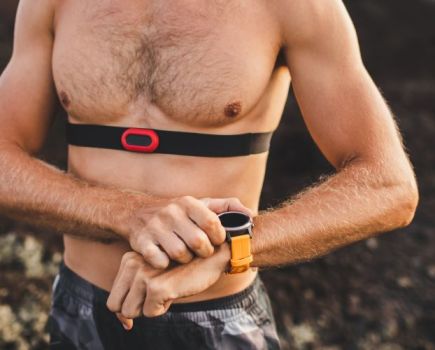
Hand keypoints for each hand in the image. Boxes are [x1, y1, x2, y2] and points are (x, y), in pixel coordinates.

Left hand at [106, 245, 229, 326]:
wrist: (210, 256)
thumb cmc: (183, 268)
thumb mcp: (154, 277)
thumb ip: (133, 295)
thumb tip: (125, 325)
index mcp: (128, 259)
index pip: (113, 298)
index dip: (129, 306)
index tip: (147, 300)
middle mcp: (132, 264)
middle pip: (116, 306)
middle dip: (137, 308)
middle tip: (157, 293)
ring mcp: (143, 274)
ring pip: (130, 312)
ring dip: (150, 308)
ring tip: (167, 289)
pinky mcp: (156, 286)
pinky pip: (150, 313)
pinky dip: (163, 308)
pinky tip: (176, 290)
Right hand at [128, 196, 250, 268]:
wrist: (136, 212)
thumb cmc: (177, 212)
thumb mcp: (201, 204)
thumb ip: (227, 207)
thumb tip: (251, 215)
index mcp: (188, 203)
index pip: (212, 223)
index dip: (219, 237)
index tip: (216, 241)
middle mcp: (171, 212)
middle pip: (198, 242)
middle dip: (204, 252)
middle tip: (202, 252)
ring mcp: (155, 227)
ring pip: (180, 254)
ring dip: (185, 260)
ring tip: (185, 255)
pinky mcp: (141, 242)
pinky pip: (160, 261)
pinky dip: (165, 264)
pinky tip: (166, 258)